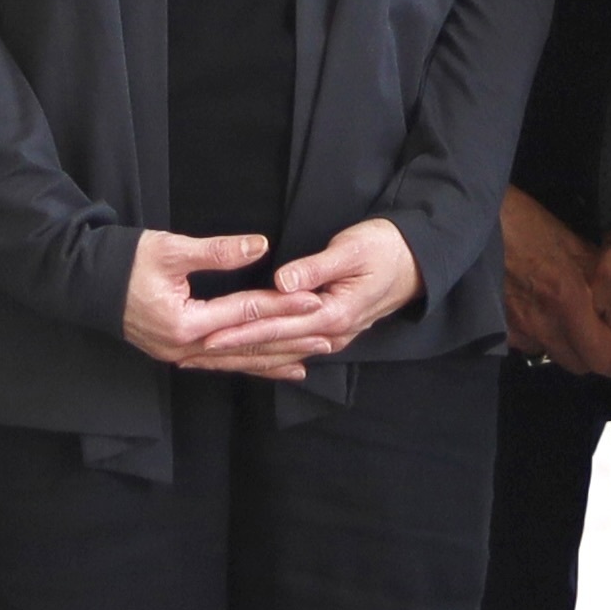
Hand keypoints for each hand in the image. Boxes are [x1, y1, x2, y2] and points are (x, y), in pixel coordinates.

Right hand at [123, 230, 324, 378]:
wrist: (83, 282)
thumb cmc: (124, 262)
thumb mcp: (171, 250)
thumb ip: (218, 252)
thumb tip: (260, 246)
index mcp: (184, 323)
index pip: (245, 315)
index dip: (283, 306)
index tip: (315, 300)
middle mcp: (184, 348)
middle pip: (247, 347)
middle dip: (290, 341)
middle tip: (329, 336)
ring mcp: (180, 355)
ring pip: (238, 361)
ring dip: (276, 359)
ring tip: (312, 357)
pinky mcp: (178, 352)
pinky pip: (223, 363)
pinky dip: (252, 364)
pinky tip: (276, 366)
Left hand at [197, 218, 423, 369]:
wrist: (418, 260)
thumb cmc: (385, 247)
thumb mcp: (351, 250)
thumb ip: (315, 267)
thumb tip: (282, 280)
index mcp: (333, 313)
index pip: (275, 326)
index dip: (239, 331)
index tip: (207, 334)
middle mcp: (332, 333)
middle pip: (273, 346)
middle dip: (231, 351)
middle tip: (192, 355)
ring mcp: (333, 336)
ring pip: (280, 352)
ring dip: (244, 357)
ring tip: (208, 361)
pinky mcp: (331, 330)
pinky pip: (293, 348)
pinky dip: (268, 356)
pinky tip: (249, 362)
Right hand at [500, 188, 610, 378]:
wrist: (472, 223)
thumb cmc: (523, 223)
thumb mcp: (569, 241)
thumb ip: (596, 272)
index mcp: (568, 301)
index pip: (604, 359)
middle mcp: (544, 325)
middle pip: (583, 366)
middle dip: (601, 359)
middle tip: (610, 341)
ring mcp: (519, 331)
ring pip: (556, 358)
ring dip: (572, 350)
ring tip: (578, 329)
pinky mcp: (500, 330)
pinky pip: (531, 348)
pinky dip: (545, 341)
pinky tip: (545, 319)